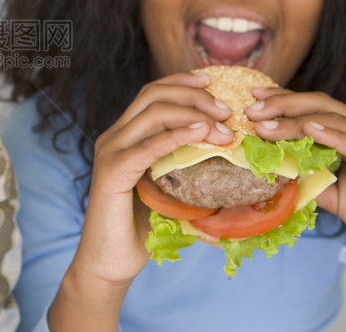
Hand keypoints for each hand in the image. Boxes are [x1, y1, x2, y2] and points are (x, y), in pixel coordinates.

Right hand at [49, 71, 232, 330]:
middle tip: (228, 109)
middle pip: (152, 94)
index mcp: (124, 136)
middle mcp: (114, 137)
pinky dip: (177, 135)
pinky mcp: (112, 172)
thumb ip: (188, 171)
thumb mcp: (169, 191)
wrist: (110, 263)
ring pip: (152, 112)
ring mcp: (110, 152)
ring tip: (224, 126)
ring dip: (193, 113)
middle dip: (193, 94)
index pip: (151, 93)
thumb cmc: (141, 231)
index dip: (182, 81)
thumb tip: (236, 166)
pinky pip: (148, 145)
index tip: (215, 82)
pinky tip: (202, 134)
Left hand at [248, 87, 345, 269]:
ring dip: (296, 121)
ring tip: (267, 124)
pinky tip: (310, 129)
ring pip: (334, 121)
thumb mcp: (334, 195)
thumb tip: (275, 171)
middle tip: (252, 109)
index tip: (253, 99)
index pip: (313, 109)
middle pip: (321, 106)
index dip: (284, 101)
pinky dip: (333, 134)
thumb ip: (309, 180)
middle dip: (283, 104)